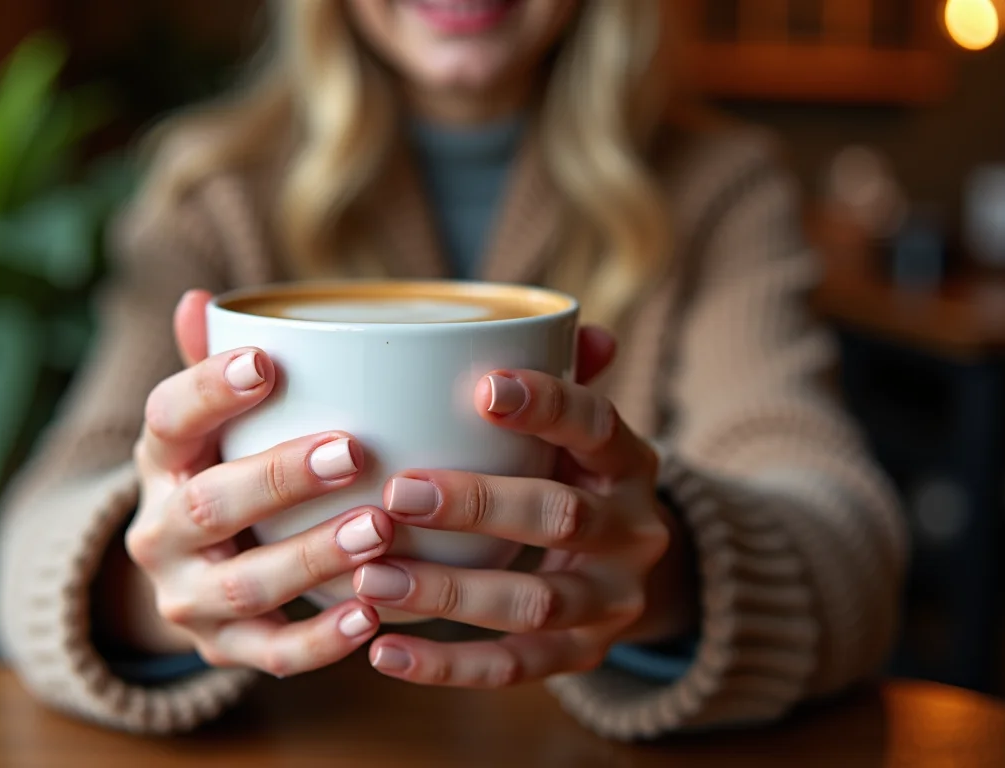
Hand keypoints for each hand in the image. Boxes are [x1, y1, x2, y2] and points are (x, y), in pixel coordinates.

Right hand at [122, 290, 393, 676]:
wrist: (190, 577)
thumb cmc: (222, 472)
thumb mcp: (209, 425)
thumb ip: (211, 364)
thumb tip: (202, 299)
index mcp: (158, 461)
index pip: (166, 419)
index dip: (210, 389)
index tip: (269, 362)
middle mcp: (158, 534)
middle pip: (206, 505)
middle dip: (278, 478)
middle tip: (351, 450)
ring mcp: (188, 598)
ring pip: (245, 583)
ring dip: (312, 556)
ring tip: (378, 529)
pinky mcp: (224, 650)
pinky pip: (272, 653)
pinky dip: (322, 640)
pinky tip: (373, 613)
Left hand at [354, 328, 695, 687]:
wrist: (633, 569)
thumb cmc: (573, 476)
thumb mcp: (577, 431)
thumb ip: (563, 378)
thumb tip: (567, 321)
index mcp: (628, 460)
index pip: (596, 424)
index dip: (545, 405)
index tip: (479, 388)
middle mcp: (633, 531)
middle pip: (561, 517)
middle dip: (477, 505)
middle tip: (396, 494)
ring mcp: (612, 603)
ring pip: (533, 603)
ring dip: (448, 592)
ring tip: (371, 577)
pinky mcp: (582, 657)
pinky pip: (513, 669)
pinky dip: (446, 666)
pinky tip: (382, 652)